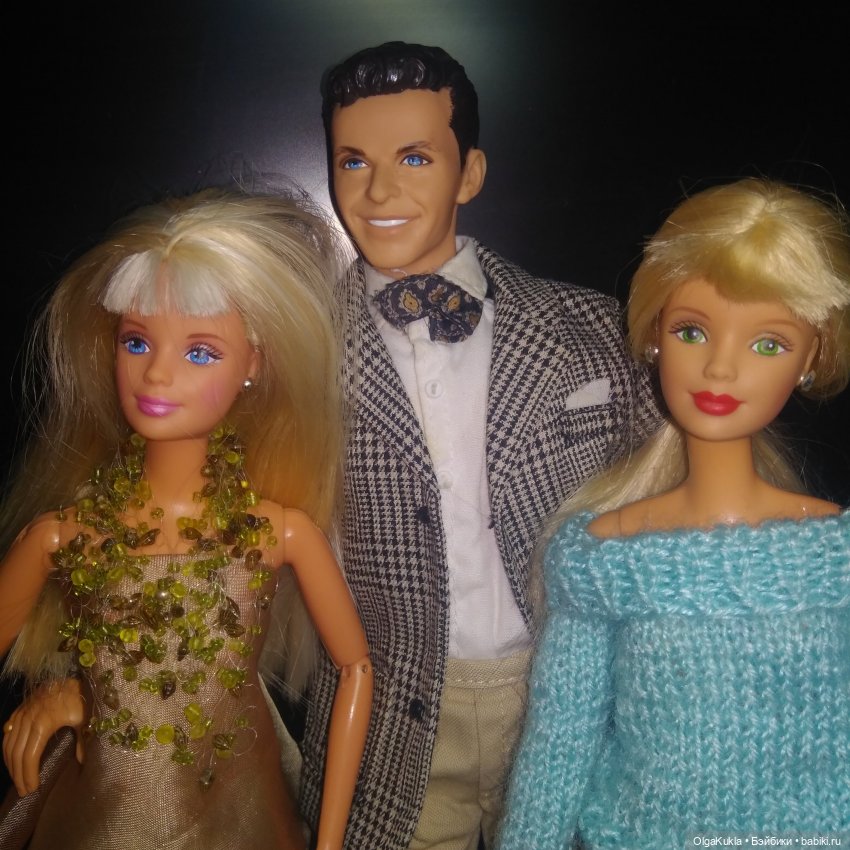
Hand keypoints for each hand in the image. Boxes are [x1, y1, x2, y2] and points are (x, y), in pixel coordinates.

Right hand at [2, 677, 85, 795]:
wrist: (76, 673)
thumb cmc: (83, 697)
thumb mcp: (86, 718)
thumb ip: (84, 741)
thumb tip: (83, 763)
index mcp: (43, 722)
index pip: (29, 755)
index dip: (28, 774)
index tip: (32, 789)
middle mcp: (28, 718)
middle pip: (16, 753)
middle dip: (18, 775)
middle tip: (24, 791)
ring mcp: (22, 712)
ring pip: (9, 743)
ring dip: (11, 764)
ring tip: (18, 780)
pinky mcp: (21, 708)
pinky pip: (8, 731)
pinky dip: (7, 748)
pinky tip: (11, 758)